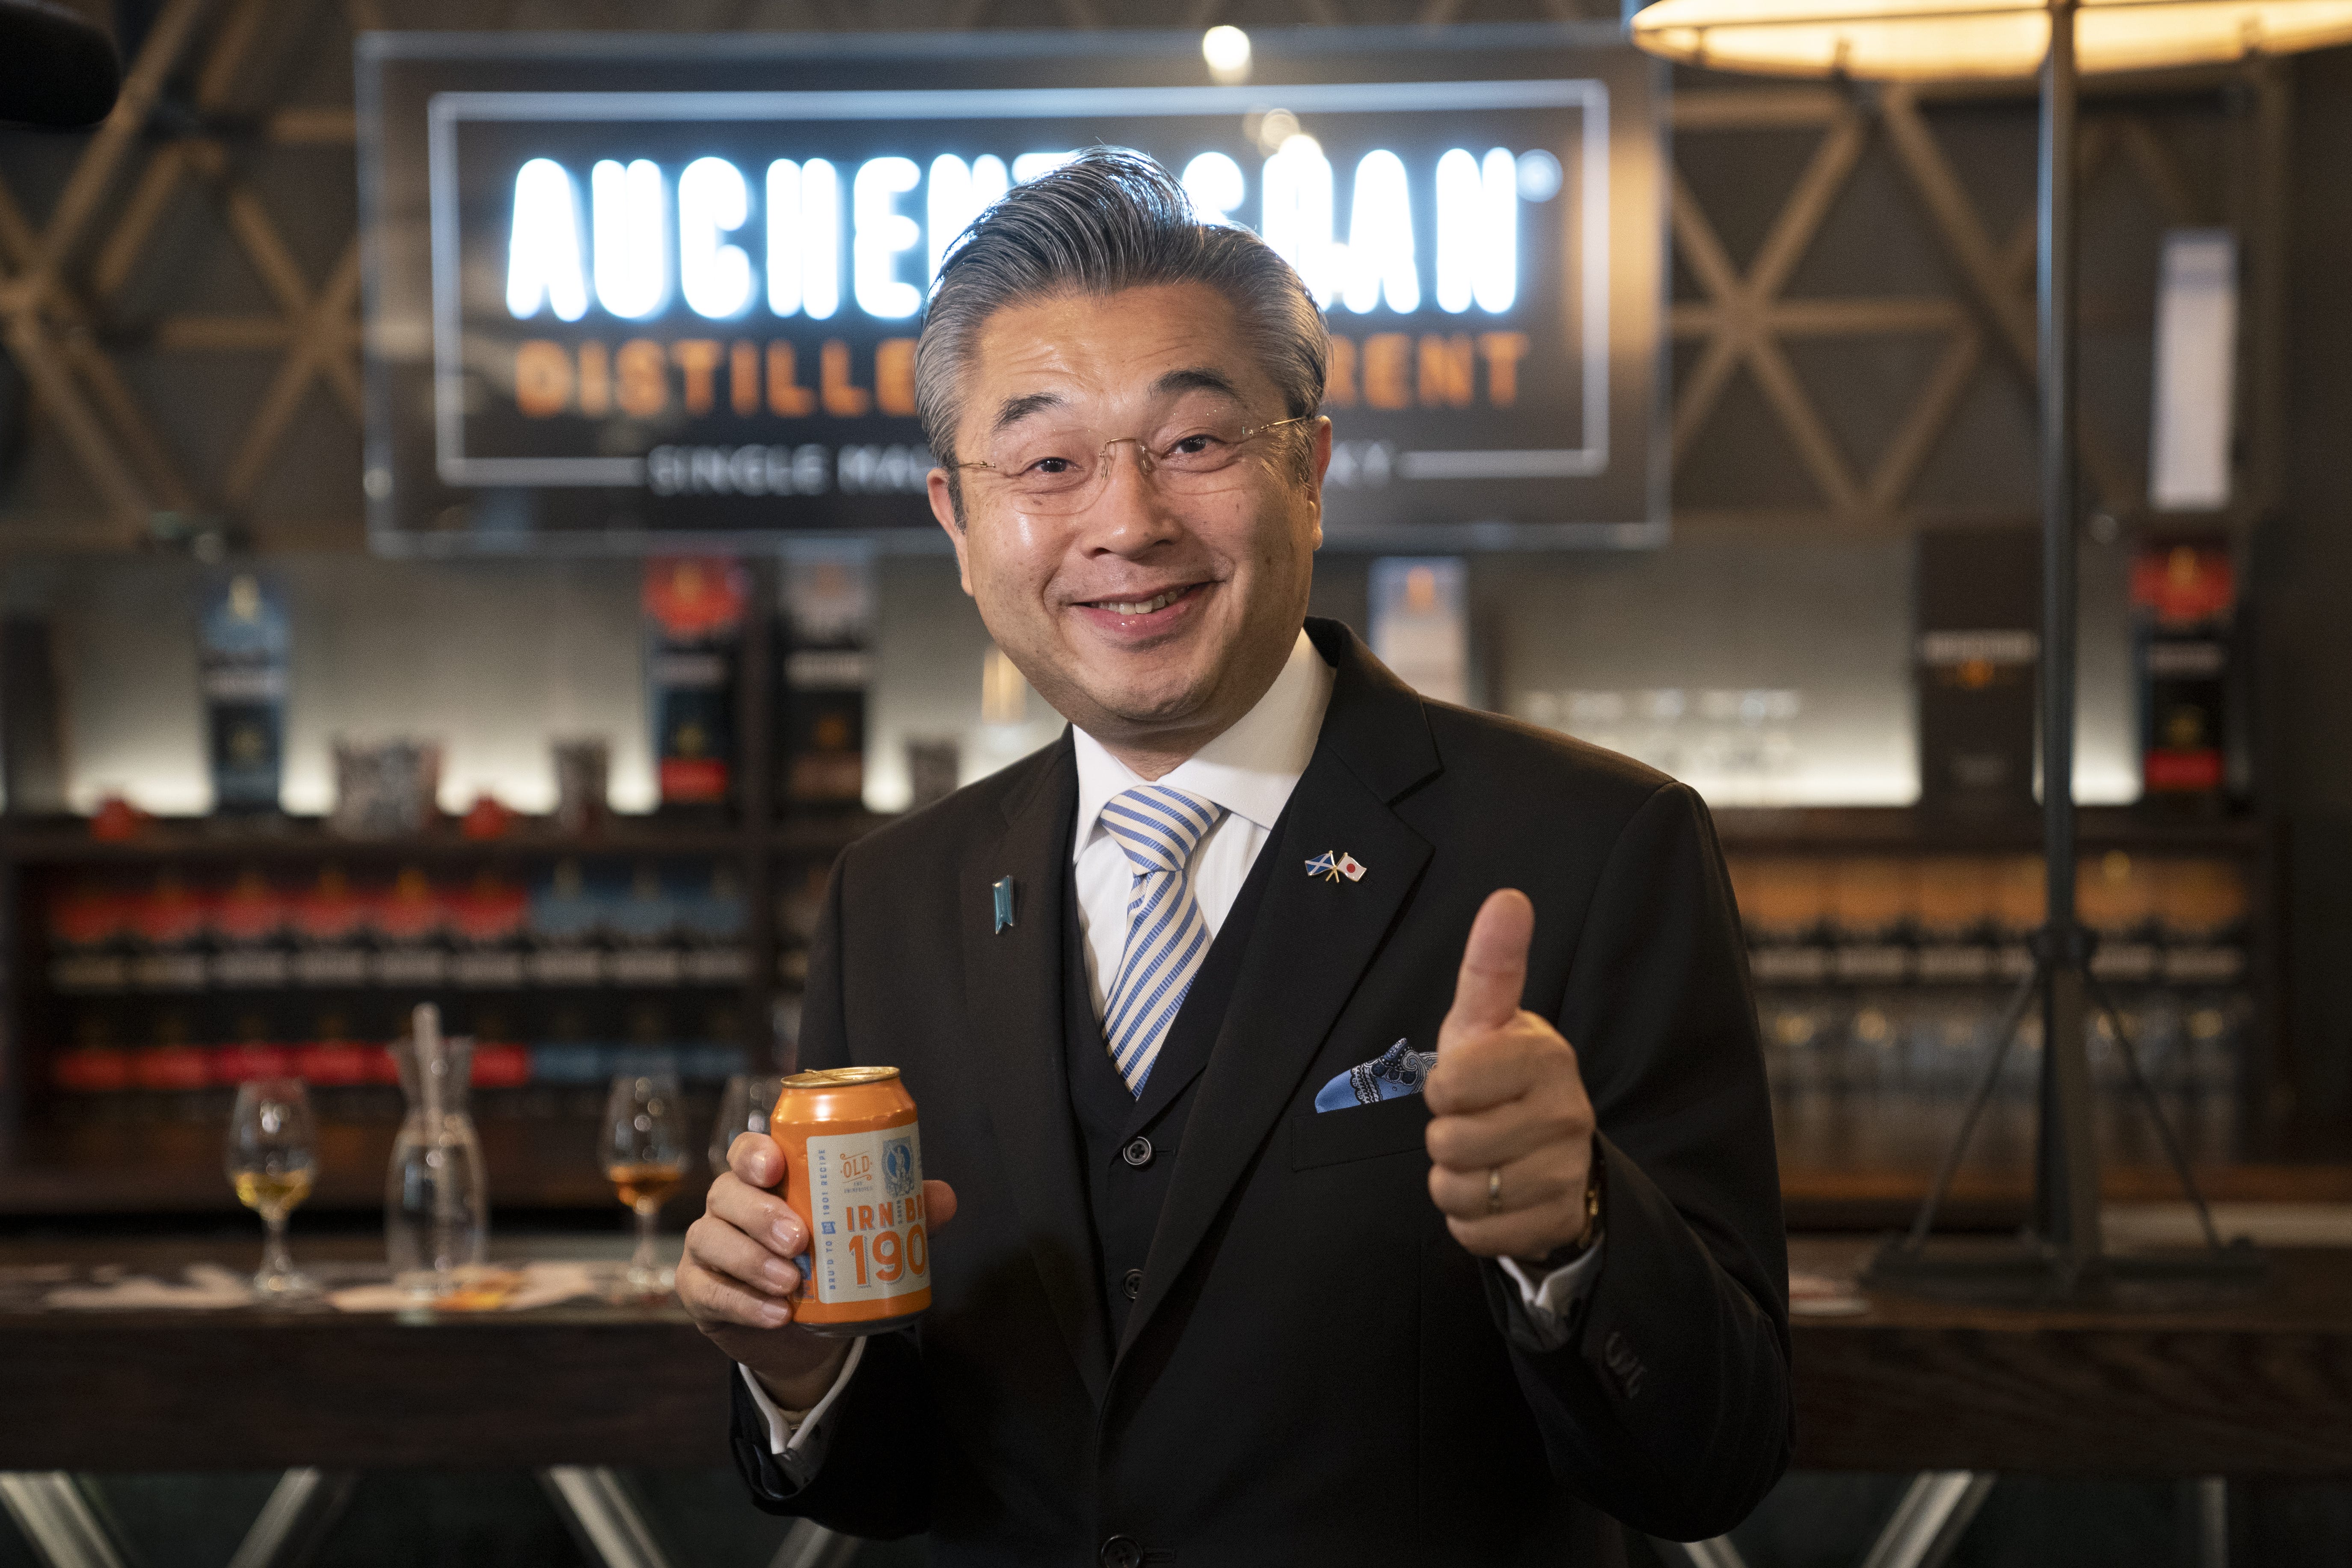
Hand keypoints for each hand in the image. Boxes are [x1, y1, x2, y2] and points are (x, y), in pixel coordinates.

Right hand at [679, 1130, 958, 1407]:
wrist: (808, 1326)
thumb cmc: (832, 1258)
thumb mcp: (868, 1232)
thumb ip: (904, 1212)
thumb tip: (944, 1198)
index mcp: (764, 1177)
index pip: (747, 1150)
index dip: (755, 1153)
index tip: (776, 1167)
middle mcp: (728, 1204)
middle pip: (726, 1193)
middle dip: (760, 1214)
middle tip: (799, 1238)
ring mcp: (708, 1247)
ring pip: (712, 1240)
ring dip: (751, 1261)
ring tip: (791, 1281)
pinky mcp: (699, 1291)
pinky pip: (708, 1292)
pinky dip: (742, 1303)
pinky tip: (776, 1314)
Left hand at [1424, 889, 1596, 1262]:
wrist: (1551, 1150)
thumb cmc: (1501, 1076)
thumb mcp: (1486, 1021)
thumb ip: (1491, 966)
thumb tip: (1508, 897)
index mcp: (1545, 1057)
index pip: (1449, 1083)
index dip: (1440, 1087)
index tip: (1462, 1081)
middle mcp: (1567, 1112)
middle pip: (1449, 1141)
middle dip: (1444, 1136)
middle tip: (1474, 1123)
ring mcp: (1567, 1170)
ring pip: (1459, 1191)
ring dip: (1452, 1180)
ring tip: (1481, 1158)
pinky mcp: (1557, 1221)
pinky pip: (1476, 1233)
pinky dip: (1469, 1221)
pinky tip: (1493, 1195)